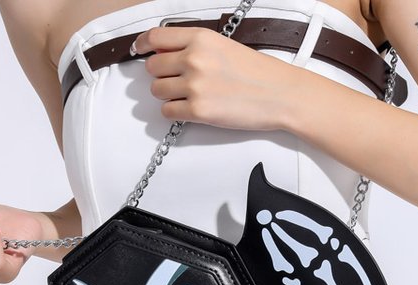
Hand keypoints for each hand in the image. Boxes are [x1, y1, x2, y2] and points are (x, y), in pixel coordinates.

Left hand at [132, 26, 301, 129]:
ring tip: (189, 97)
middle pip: (153, 67)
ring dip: (168, 95)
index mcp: (200, 38)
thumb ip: (193, 47)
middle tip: (177, 81)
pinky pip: (168, 112)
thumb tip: (165, 55)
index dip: (143, 45)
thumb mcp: (223, 46)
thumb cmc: (257, 73)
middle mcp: (194, 59)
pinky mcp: (198, 111)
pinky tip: (191, 110)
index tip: (140, 51)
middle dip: (161, 75)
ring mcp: (194, 85)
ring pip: (157, 91)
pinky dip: (175, 113)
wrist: (278, 94)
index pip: (155, 38)